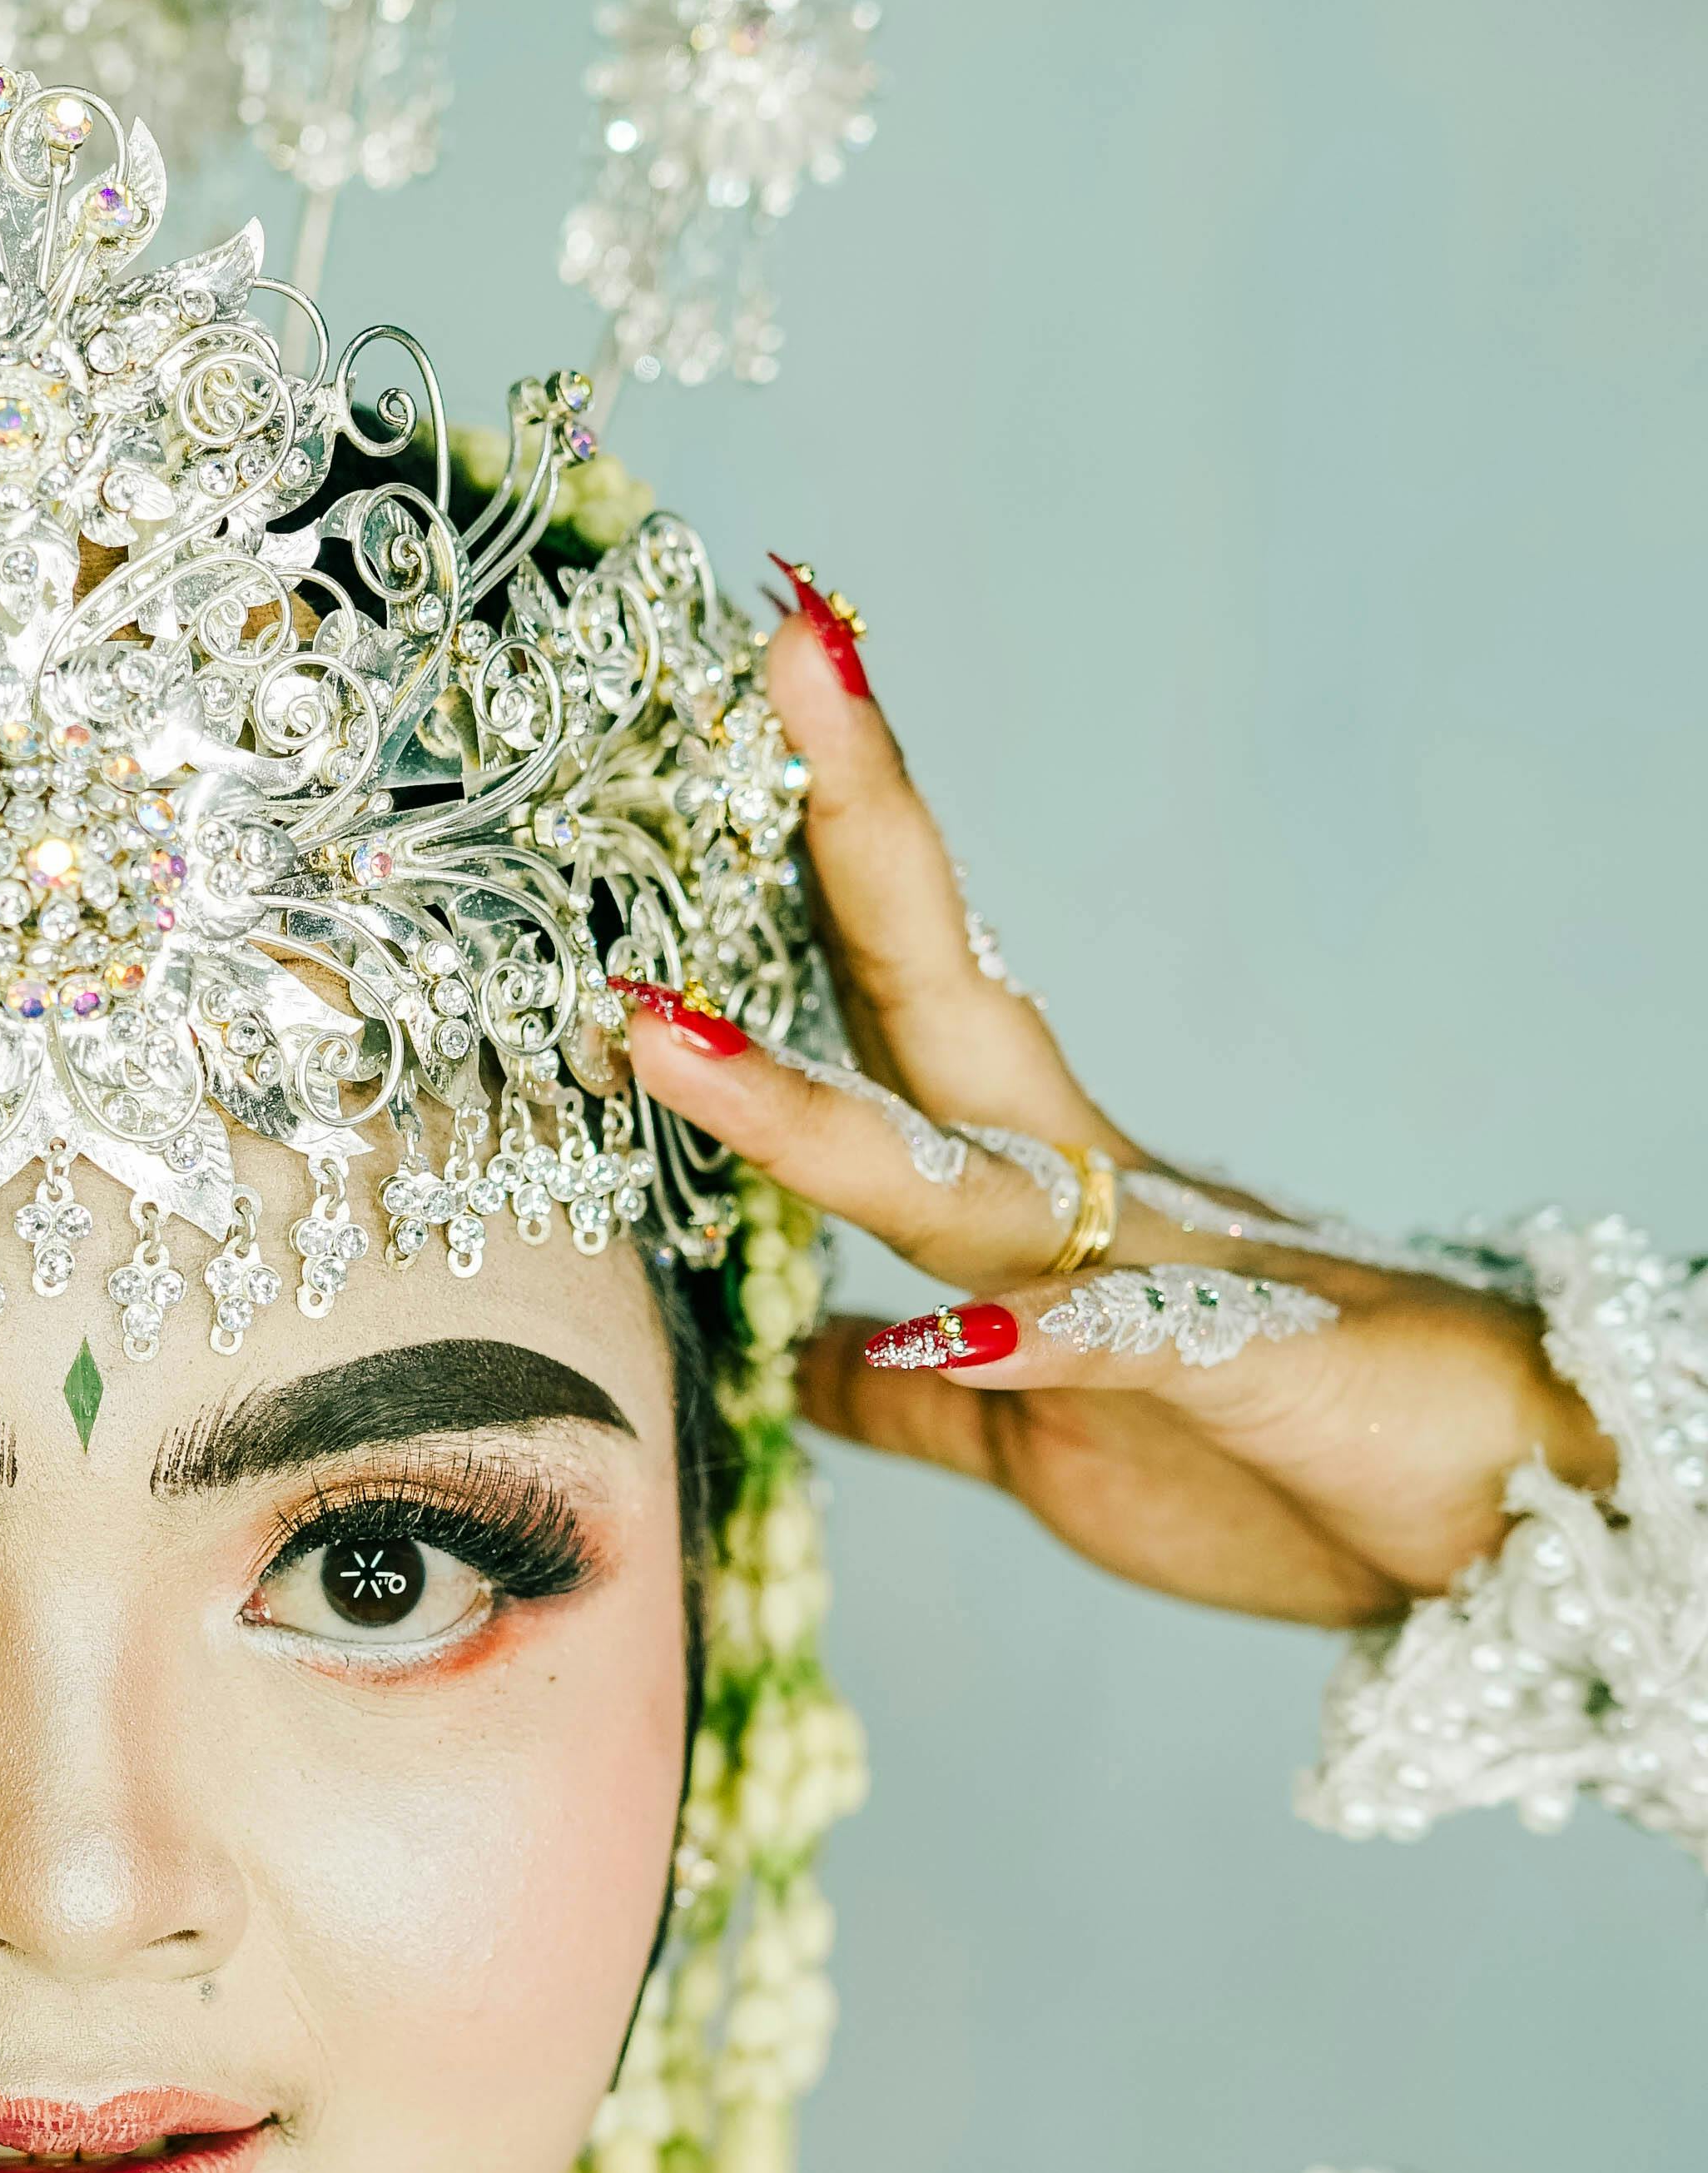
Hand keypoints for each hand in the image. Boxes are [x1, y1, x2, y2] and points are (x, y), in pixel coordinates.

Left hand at [608, 572, 1616, 1627]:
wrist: (1507, 1528)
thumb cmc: (1284, 1475)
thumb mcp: (1050, 1444)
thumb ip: (920, 1398)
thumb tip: (805, 1360)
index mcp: (1038, 1200)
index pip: (898, 1004)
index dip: (813, 864)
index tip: (760, 685)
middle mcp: (1090, 1200)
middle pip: (933, 996)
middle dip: (849, 829)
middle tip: (787, 644)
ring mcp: (1166, 1277)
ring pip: (962, 1180)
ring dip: (808, 1116)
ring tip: (664, 1034)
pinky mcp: (1251, 1378)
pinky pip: (1136, 1346)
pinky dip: (1050, 1338)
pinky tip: (956, 1327)